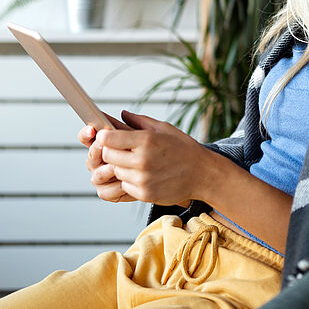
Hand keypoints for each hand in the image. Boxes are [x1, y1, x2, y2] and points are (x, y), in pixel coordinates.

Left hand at [83, 111, 205, 205]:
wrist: (202, 174)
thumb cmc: (183, 148)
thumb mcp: (164, 128)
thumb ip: (140, 121)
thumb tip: (121, 114)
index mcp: (146, 140)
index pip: (108, 139)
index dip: (105, 137)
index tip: (108, 137)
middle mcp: (142, 160)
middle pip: (107, 156)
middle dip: (111, 152)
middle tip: (121, 150)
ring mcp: (143, 179)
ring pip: (115, 172)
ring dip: (121, 167)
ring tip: (136, 162)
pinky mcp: (145, 194)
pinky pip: (125, 186)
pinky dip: (130, 181)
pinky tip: (143, 174)